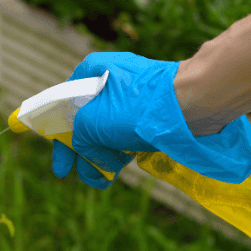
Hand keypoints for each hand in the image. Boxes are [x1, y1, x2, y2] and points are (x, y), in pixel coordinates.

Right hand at [52, 52, 250, 188]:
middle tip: (85, 177)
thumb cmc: (136, 109)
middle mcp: (109, 79)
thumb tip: (89, 155)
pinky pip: (128, 130)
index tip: (61, 168)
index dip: (58, 141)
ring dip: (103, 156)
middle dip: (83, 154)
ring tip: (105, 178)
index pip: (62, 109)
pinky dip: (122, 149)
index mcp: (90, 72)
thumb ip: (77, 139)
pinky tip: (123, 165)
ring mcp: (132, 93)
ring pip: (108, 129)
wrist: (193, 102)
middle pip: (86, 122)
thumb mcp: (90, 124)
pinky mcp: (151, 107)